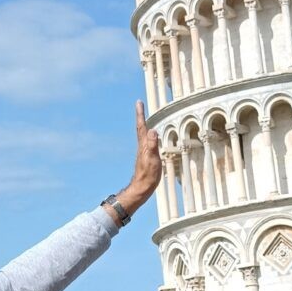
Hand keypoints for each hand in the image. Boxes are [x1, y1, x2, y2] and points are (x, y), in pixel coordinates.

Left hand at [107, 101, 160, 221]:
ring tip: (145, 118)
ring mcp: (143, 152)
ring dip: (144, 125)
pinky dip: (148, 135)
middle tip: (140, 105)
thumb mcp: (152, 159)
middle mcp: (142, 146)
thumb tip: (152, 130)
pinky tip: (150, 138)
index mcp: (144, 145)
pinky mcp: (146, 157)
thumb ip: (152, 145)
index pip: (142, 126)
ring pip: (143, 135)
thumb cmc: (148, 175)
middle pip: (141, 128)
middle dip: (141, 116)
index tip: (139, 102)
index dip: (140, 114)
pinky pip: (147, 142)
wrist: (142, 188)